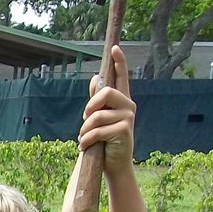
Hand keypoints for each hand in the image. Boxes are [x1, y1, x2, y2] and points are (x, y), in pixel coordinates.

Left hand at [80, 45, 135, 170]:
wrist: (113, 163)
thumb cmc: (105, 140)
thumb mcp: (99, 119)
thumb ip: (97, 100)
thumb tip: (94, 78)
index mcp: (121, 101)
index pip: (121, 77)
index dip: (119, 62)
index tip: (115, 48)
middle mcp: (128, 106)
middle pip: (106, 93)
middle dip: (90, 106)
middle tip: (85, 119)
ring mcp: (128, 118)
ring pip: (97, 115)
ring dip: (85, 129)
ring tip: (84, 138)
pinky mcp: (124, 130)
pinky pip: (97, 130)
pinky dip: (86, 139)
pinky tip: (84, 146)